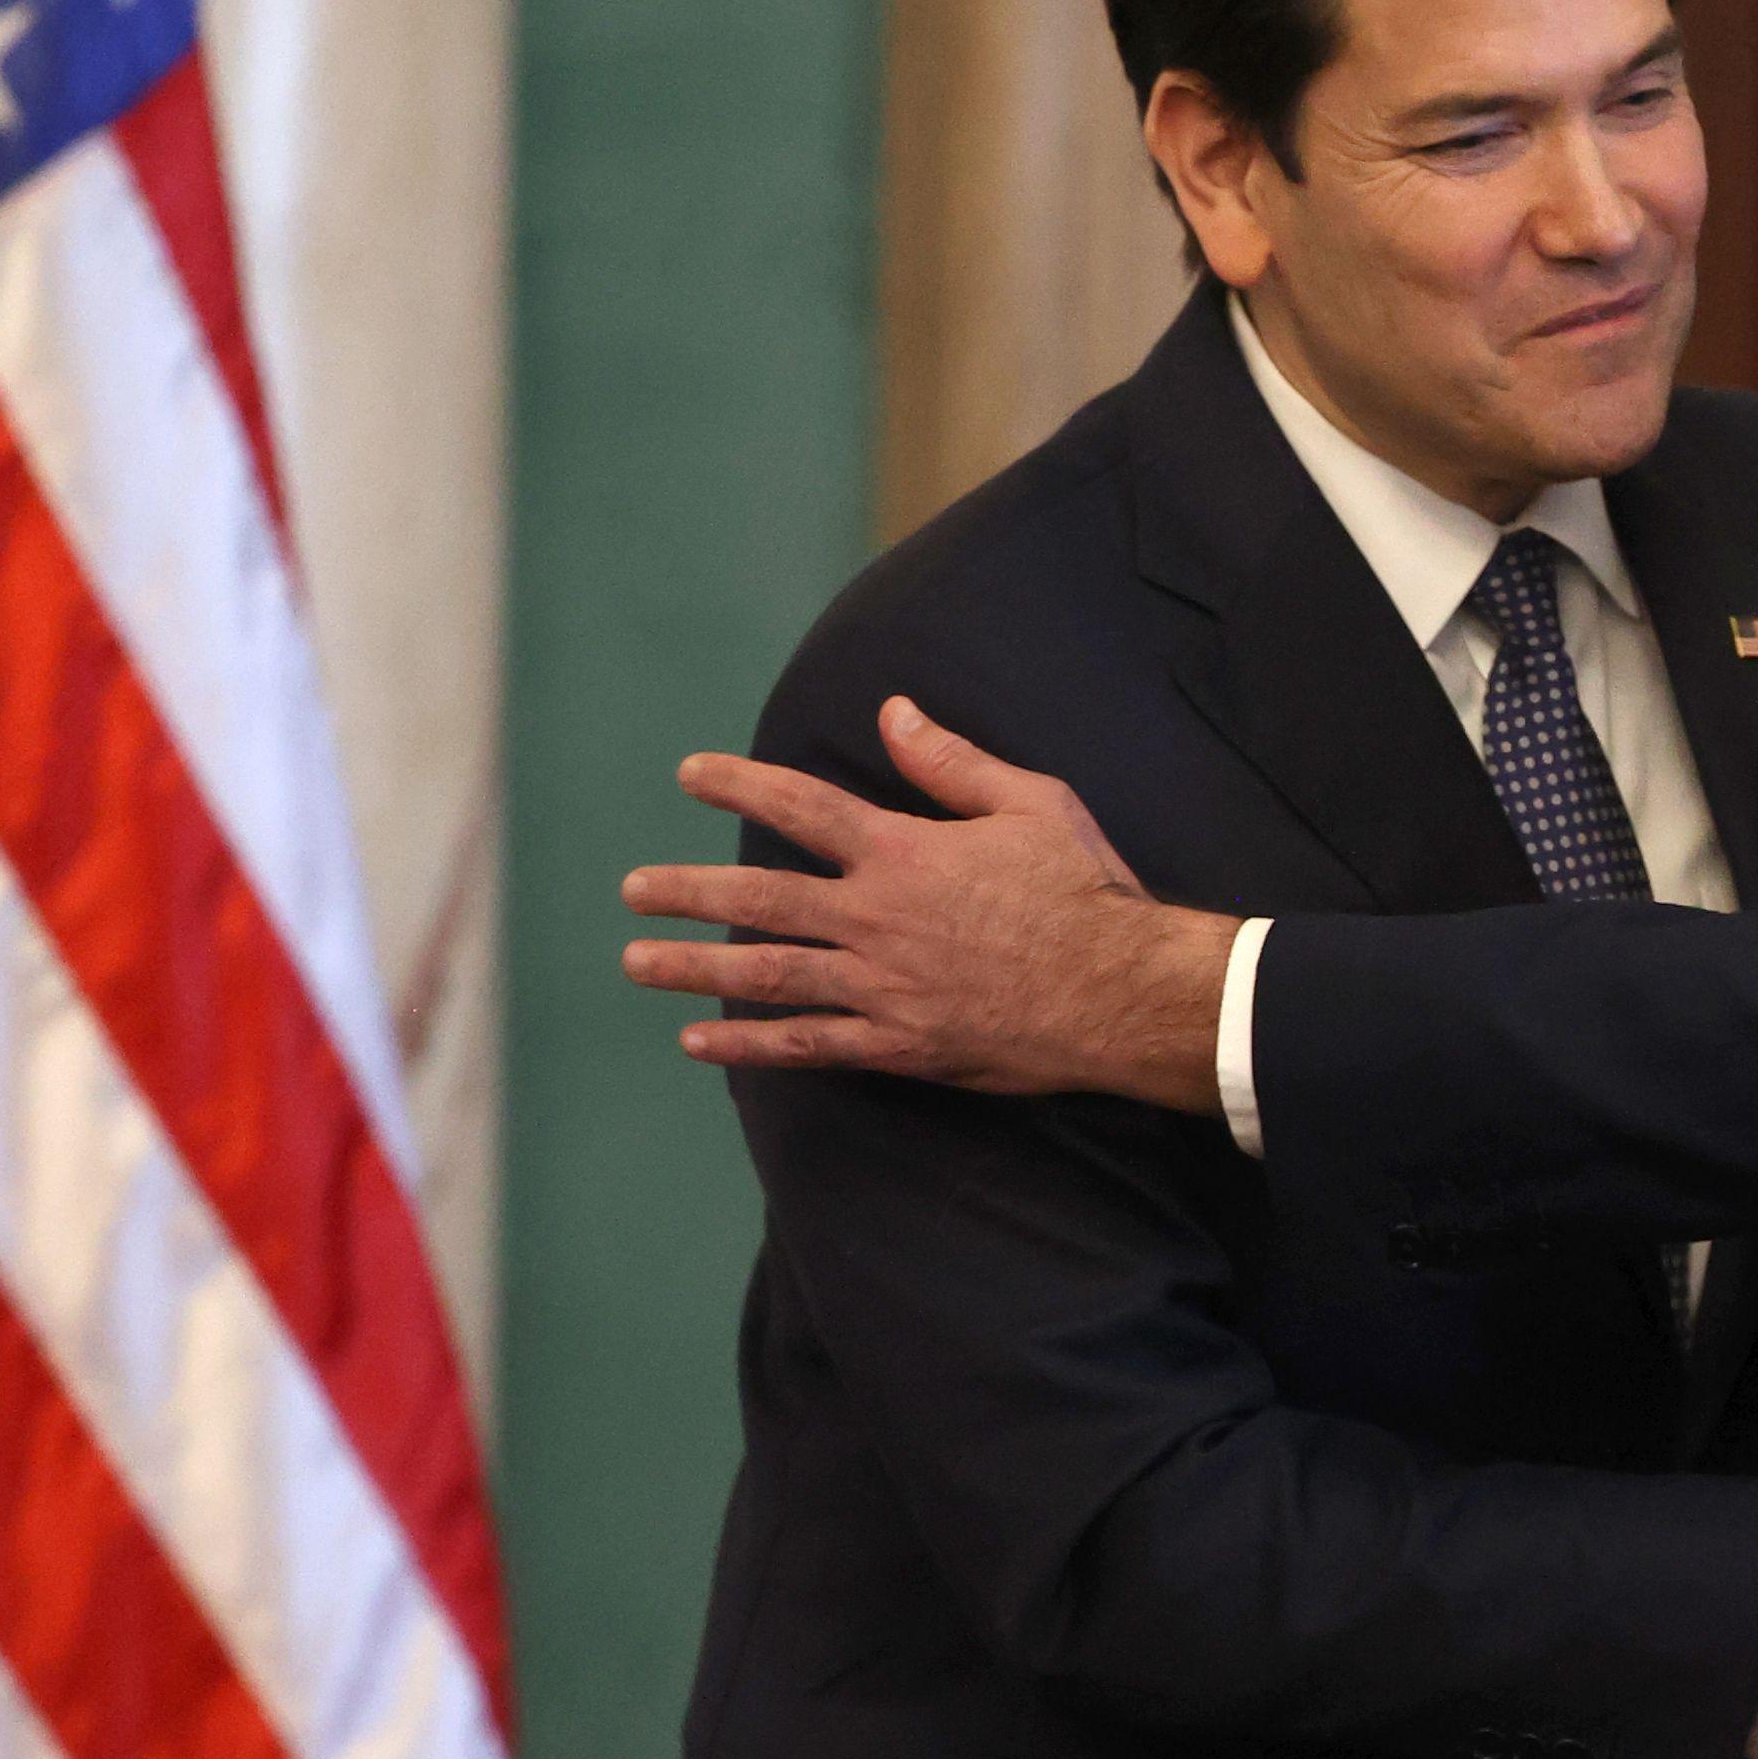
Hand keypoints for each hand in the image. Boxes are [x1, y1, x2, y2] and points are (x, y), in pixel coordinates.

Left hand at [619, 698, 1239, 1108]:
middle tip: (633, 889)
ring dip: (692, 968)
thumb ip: (950, 763)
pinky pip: (807, 1045)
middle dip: (688, 891)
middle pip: (760, 899)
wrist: (1123, 993)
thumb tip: (891, 712)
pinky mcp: (898, 1045)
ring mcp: (881, 988)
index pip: (802, 809)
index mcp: (905, 853)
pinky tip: (701, 1041)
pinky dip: (749, 1044)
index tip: (691, 776)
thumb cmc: (1086, 889)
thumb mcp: (1031, 803)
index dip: (740, 786)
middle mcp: (877, 919)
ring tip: (636, 961)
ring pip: (766, 975)